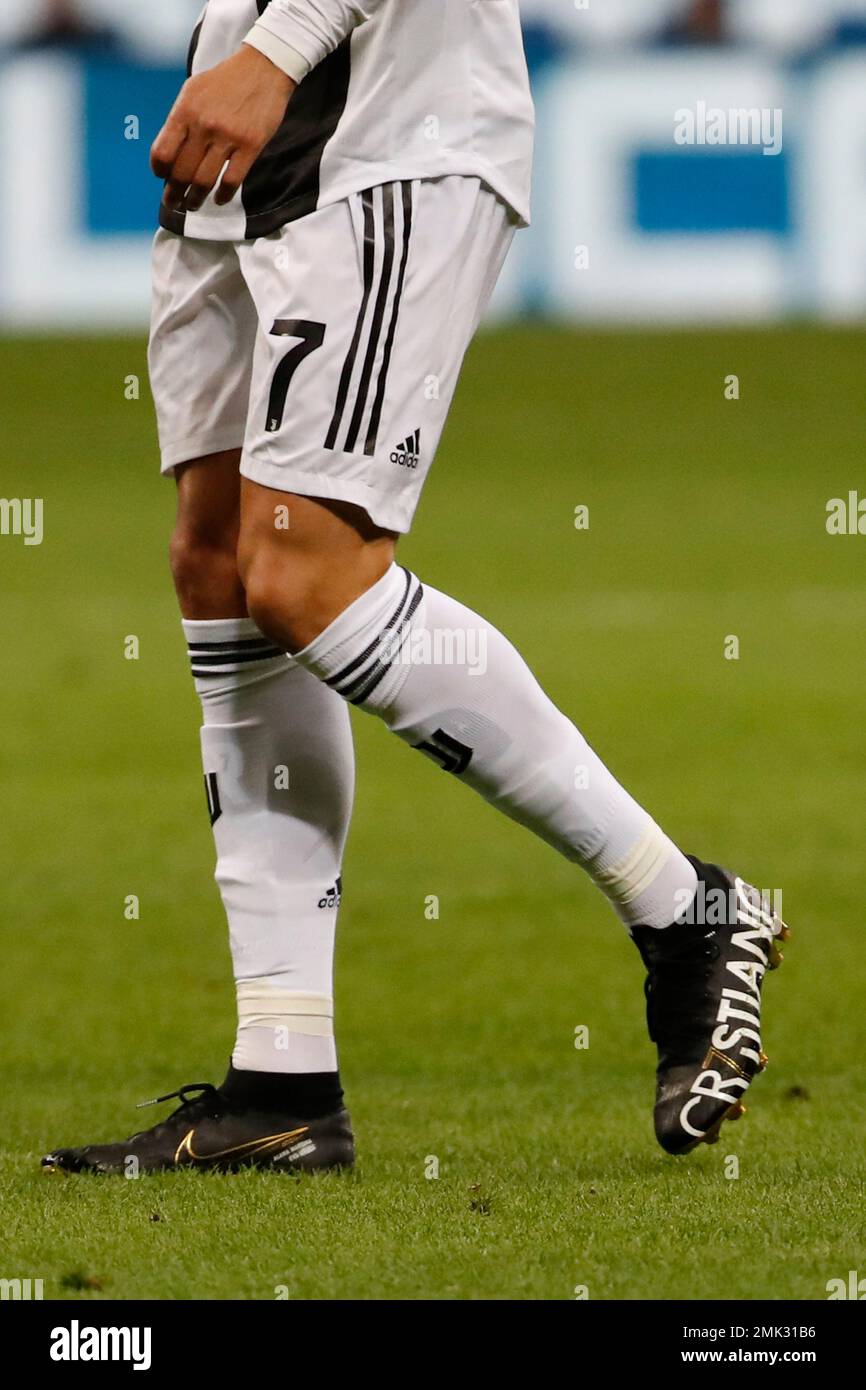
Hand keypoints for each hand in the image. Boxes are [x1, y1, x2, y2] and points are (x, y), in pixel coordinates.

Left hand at [151, 46, 295, 212]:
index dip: (159, 171)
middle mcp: (204, 125)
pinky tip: (218, 199)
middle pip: (181, 172)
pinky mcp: (250, 146)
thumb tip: (169, 156)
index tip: (162, 178)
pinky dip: (222, 196)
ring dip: (195, 199)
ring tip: (192, 205)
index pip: (163, 152)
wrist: (262, 68)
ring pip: (204, 181)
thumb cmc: (224, 82)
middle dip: (174, 194)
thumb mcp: (193, 91)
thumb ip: (180, 121)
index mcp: (185, 111)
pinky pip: (232, 181)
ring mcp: (228, 137)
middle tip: (173, 203)